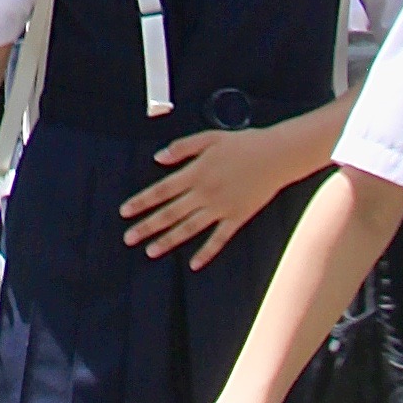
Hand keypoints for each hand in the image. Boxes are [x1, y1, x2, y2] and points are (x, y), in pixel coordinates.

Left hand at [121, 127, 283, 266]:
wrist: (277, 156)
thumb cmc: (244, 143)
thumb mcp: (210, 138)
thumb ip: (183, 147)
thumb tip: (158, 158)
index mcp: (196, 172)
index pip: (161, 190)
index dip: (142, 201)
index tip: (124, 212)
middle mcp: (205, 193)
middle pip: (170, 213)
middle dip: (147, 226)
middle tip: (128, 238)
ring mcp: (221, 208)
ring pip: (189, 228)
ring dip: (168, 241)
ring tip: (150, 252)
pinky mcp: (237, 218)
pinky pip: (219, 239)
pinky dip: (206, 252)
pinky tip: (193, 264)